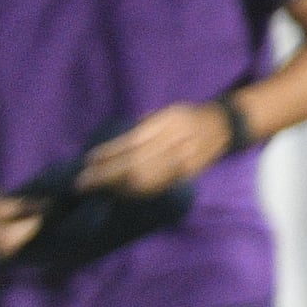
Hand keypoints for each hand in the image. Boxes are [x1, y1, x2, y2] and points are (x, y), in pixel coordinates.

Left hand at [82, 102, 238, 196]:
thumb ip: (141, 129)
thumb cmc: (188, 116)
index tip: (88, 162)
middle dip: (106, 176)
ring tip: (96, 188)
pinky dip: (134, 193)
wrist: (224, 126)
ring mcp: (183, 163)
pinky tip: (118, 193)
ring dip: (116, 187)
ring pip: (145, 181)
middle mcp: (176, 144)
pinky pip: (156, 188)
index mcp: (169, 125)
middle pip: (136, 166)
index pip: (133, 144)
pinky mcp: (185, 176)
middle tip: (82, 183)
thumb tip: (111, 150)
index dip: (109, 155)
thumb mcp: (165, 113)